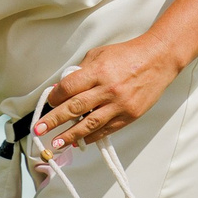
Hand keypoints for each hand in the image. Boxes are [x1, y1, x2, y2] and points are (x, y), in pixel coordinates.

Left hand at [36, 37, 178, 148]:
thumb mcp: (100, 54)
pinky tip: (80, 141)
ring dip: (70, 135)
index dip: (55, 97)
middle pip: (74, 108)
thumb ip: (81, 72)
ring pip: (89, 124)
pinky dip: (92, 136)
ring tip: (56, 142)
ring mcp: (120, 105)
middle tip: (38, 130)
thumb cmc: (127, 55)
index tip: (49, 102)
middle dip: (54, 120)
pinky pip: (106, 129)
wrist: (159, 59)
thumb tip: (63, 90)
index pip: (69, 88)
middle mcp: (108, 89)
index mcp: (98, 71)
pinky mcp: (130, 115)